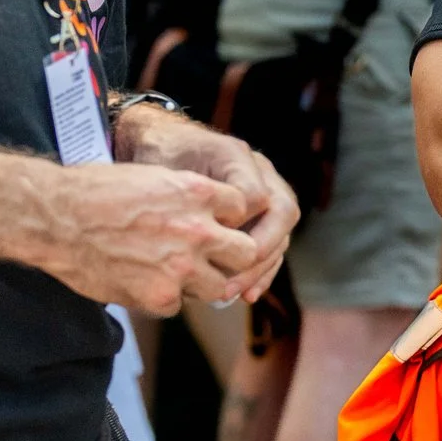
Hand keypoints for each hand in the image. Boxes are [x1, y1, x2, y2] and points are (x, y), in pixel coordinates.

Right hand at [24, 162, 263, 316]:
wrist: (56, 218)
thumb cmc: (98, 191)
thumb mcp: (155, 177)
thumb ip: (191, 198)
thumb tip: (212, 216)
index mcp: (198, 192)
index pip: (244, 208)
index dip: (231, 218)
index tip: (219, 223)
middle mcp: (198, 229)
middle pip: (246, 252)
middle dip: (233, 256)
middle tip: (214, 258)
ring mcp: (181, 266)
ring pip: (218, 286)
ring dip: (202, 282)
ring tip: (176, 273)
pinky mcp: (159, 296)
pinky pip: (178, 305)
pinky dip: (165, 299)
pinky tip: (143, 283)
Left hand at [116, 109, 298, 304]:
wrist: (161, 146)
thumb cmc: (158, 158)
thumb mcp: (162, 171)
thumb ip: (183, 196)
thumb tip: (204, 234)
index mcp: (236, 156)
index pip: (255, 196)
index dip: (237, 224)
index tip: (207, 243)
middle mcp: (260, 171)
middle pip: (283, 212)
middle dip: (260, 252)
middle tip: (230, 281)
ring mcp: (266, 191)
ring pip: (282, 233)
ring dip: (261, 267)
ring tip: (233, 292)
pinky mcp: (260, 214)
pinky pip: (273, 243)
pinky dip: (262, 270)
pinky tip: (247, 294)